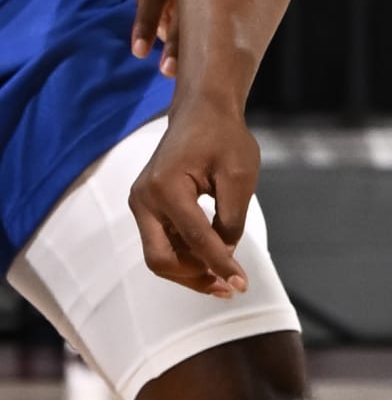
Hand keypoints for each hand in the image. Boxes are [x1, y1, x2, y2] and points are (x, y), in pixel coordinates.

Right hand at [128, 105, 259, 296]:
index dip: (220, 265)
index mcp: (166, 187)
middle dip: (194, 277)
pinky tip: (211, 261)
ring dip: (190, 271)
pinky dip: (184, 257)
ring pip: (159, 256)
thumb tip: (224, 254)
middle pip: (161, 259)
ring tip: (224, 278)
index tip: (241, 286)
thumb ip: (231, 219)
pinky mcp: (146, 208)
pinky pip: (161, 243)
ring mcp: (141, 204)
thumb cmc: (223, 137)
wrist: (201, 112)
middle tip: (227, 287)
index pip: (195, 239)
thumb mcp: (239, 176)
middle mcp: (144, 199)